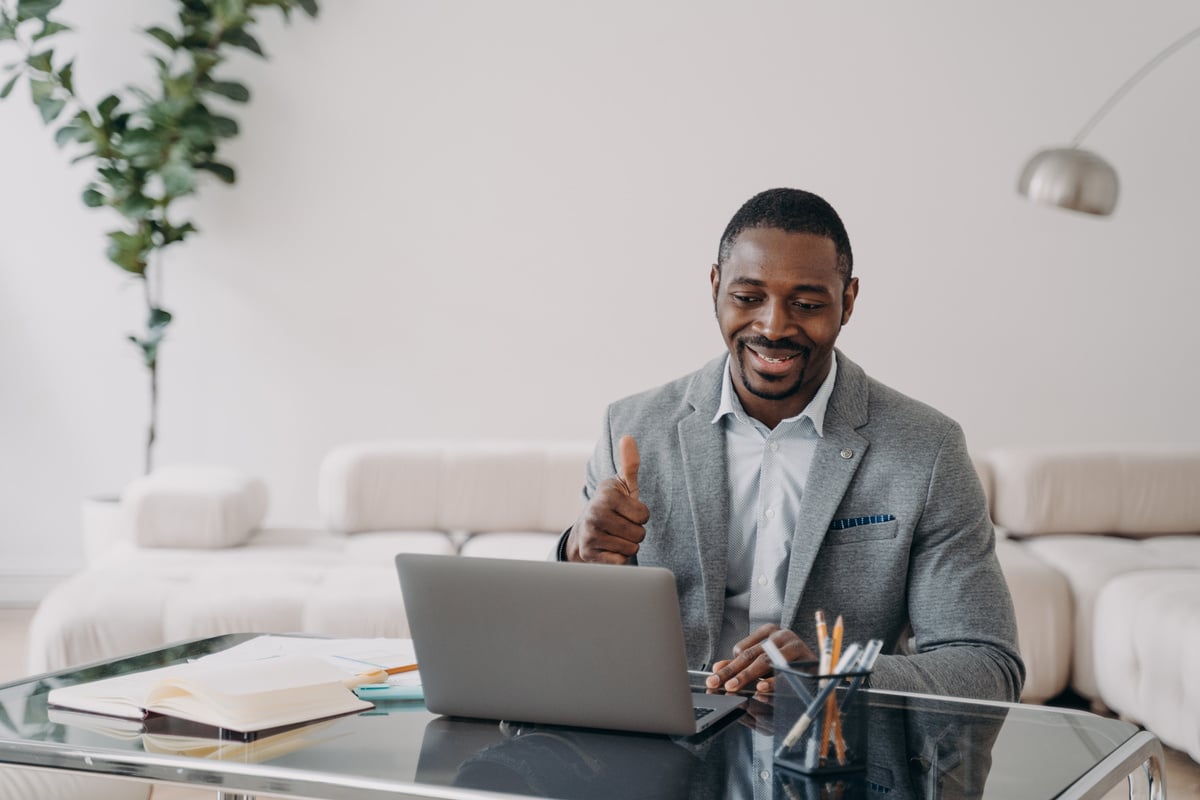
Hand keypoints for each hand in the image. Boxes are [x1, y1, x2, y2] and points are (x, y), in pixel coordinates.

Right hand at [566, 435, 648, 563]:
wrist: (585, 529)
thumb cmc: (612, 505)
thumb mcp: (622, 484)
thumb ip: (630, 464)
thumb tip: (628, 438)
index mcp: (606, 495)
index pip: (644, 515)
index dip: (641, 515)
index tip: (628, 511)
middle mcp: (595, 513)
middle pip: (639, 534)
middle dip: (635, 532)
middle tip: (622, 525)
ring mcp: (590, 534)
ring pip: (631, 548)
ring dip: (628, 544)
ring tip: (615, 536)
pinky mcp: (589, 554)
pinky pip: (621, 561)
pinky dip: (619, 557)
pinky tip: (609, 548)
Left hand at [705, 624, 815, 693]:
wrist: (818, 666)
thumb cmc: (788, 661)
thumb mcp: (762, 660)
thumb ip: (741, 664)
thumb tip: (717, 667)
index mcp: (769, 631)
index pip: (742, 649)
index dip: (727, 665)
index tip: (714, 677)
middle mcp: (781, 635)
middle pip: (751, 655)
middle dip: (733, 672)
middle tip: (719, 683)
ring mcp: (794, 646)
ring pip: (766, 662)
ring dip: (748, 676)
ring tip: (735, 685)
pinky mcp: (806, 660)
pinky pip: (785, 672)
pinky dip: (772, 681)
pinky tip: (761, 687)